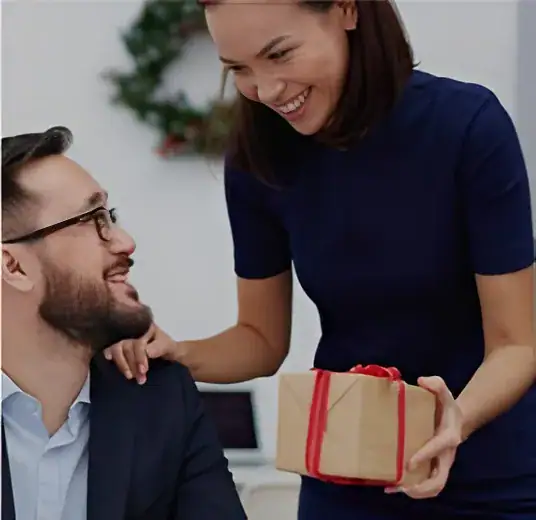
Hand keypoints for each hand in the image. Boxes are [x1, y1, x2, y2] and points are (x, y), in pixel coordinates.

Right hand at [103, 324, 181, 383]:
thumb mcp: (167, 346)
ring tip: (130, 376)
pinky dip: (108, 353)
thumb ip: (158, 348)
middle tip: (140, 379)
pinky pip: (110, 347)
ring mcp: (124, 335)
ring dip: (122, 364)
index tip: (144, 370)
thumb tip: (147, 352)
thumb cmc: (165, 346)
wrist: (165, 349)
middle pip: (127, 346)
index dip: (140, 357)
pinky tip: (108, 359)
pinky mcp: (118, 343)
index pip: (138, 342)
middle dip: (132, 365)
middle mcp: (132, 329)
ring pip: (117, 348)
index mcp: (145, 326)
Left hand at [385, 376, 462, 498]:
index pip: (438, 448)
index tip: (409, 462)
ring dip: (416, 492)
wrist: (455, 418)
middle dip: (422, 487)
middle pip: (440, 480)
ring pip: (434, 487)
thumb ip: (436, 384)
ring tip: (394, 489)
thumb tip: (422, 381)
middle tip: (402, 486)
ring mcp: (441, 464)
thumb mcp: (444, 391)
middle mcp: (447, 455)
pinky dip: (413, 489)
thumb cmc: (446, 406)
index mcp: (449, 436)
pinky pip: (426, 483)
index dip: (425, 456)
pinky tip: (393, 485)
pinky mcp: (434, 467)